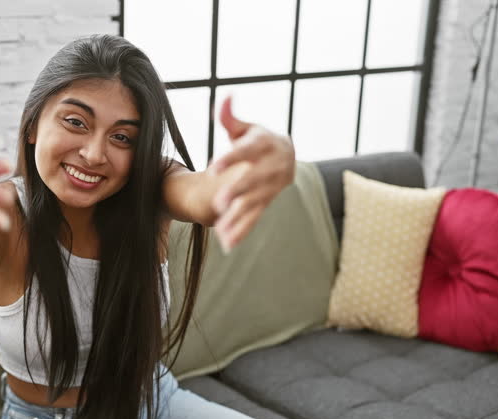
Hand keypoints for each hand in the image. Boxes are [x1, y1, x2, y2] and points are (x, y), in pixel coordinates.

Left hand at [208, 95, 295, 252]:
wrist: (285, 156)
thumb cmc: (256, 138)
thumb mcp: (244, 127)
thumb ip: (230, 117)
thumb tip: (225, 96)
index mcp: (267, 143)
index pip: (248, 151)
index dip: (231, 158)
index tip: (212, 166)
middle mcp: (274, 166)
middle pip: (254, 180)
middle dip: (237, 191)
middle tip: (218, 202)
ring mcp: (273, 187)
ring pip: (255, 202)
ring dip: (238, 216)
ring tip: (220, 227)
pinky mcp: (267, 202)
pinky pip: (255, 218)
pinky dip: (241, 230)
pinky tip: (226, 243)